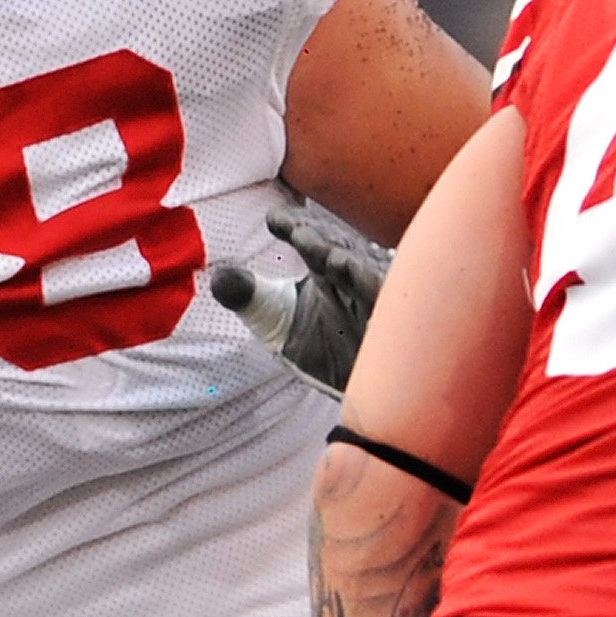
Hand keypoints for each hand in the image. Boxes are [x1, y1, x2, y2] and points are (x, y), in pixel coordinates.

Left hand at [209, 204, 390, 398]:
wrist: (356, 395)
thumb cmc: (321, 352)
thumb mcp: (275, 321)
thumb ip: (248, 297)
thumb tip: (219, 278)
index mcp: (330, 272)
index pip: (313, 243)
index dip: (296, 229)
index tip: (274, 221)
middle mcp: (356, 280)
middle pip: (341, 249)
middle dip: (321, 239)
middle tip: (297, 230)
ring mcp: (379, 300)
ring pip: (368, 270)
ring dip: (349, 261)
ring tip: (328, 256)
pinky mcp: (396, 324)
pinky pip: (388, 300)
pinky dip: (374, 286)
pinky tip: (357, 278)